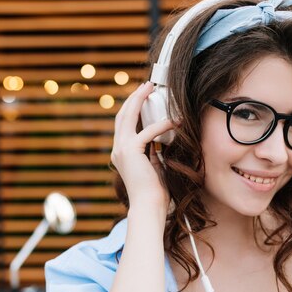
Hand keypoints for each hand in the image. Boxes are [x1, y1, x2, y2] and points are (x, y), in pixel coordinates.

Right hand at [111, 82, 174, 210]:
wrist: (149, 206)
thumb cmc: (155, 191)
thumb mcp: (154, 165)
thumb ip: (154, 151)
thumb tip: (165, 138)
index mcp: (121, 153)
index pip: (124, 124)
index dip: (132, 107)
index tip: (144, 96)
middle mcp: (117, 149)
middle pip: (122, 115)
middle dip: (134, 97)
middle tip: (147, 85)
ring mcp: (121, 150)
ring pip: (127, 116)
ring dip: (140, 100)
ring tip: (151, 89)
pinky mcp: (131, 152)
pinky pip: (146, 132)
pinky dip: (161, 125)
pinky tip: (174, 122)